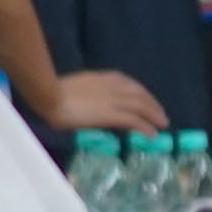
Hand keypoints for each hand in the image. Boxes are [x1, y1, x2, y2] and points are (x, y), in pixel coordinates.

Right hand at [45, 68, 171, 134]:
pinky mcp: (110, 114)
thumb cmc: (53, 91)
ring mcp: (112, 100)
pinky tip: (152, 133)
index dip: (142, 92)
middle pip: (140, 94)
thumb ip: (89, 90)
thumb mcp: (77, 86)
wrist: (48, 94)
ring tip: (163, 124)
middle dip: (153, 104)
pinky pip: (133, 120)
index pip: (129, 83)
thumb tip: (93, 100)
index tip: (148, 99)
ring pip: (141, 106)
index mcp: (103, 78)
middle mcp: (112, 87)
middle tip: (161, 114)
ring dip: (154, 115)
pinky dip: (145, 126)